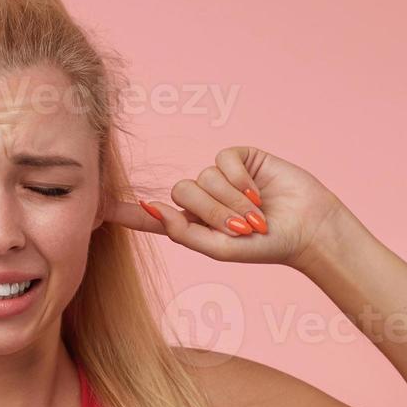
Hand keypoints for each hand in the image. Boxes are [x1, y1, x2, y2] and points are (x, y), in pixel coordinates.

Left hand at [105, 146, 347, 267]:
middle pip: (182, 193)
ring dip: (231, 200)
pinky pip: (223, 159)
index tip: (97, 208)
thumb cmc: (267, 246)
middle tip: (243, 227)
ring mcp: (221, 176)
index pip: (154, 216)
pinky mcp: (241, 157)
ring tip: (256, 213)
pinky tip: (260, 191)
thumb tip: (156, 211)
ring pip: (203, 177)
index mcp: (193, 223)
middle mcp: (203, 197)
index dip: (127, 211)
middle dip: (212, 212)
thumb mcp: (221, 249)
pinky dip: (240, 178)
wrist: (308, 229)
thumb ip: (186, 233)